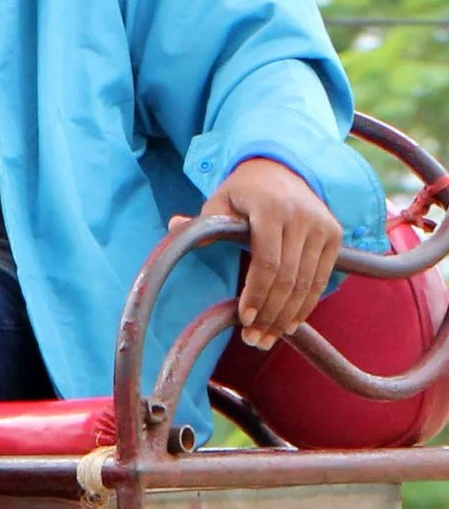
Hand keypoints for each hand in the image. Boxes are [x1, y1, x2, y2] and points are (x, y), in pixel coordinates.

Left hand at [181, 158, 344, 350]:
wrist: (282, 168)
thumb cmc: (243, 192)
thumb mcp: (219, 200)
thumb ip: (202, 221)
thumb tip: (174, 227)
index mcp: (271, 209)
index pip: (267, 262)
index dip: (257, 295)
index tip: (244, 320)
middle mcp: (301, 217)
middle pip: (288, 278)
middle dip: (270, 314)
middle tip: (253, 340)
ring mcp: (321, 226)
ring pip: (306, 283)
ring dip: (287, 316)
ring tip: (267, 339)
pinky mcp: (333, 235)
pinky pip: (321, 278)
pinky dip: (306, 304)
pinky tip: (289, 324)